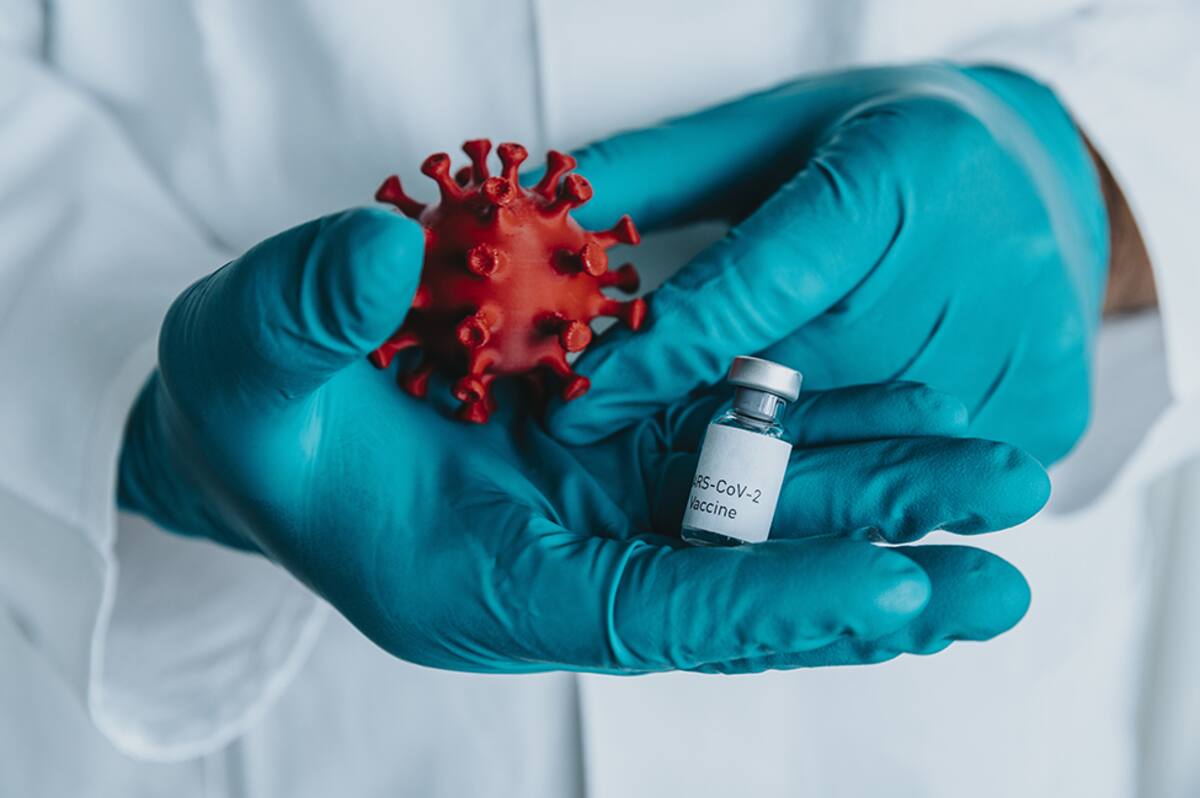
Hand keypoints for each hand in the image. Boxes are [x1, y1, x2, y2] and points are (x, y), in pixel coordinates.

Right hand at [118, 210, 1047, 672]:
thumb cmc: (246, 404)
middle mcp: (565, 554)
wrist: (266, 396)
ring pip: (755, 504)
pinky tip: (907, 405)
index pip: (643, 616)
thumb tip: (382, 259)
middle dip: (866, 575)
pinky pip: (730, 433)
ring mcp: (599, 493)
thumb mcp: (246, 355)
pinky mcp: (616, 433)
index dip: (765, 608)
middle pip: (734, 577)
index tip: (896, 592)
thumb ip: (307, 313)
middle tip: (1000, 571)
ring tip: (999, 478)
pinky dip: (816, 425)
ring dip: (874, 493)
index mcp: (485, 585)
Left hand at [547, 63, 1109, 464]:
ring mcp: (1018, 347)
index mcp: (892, 175)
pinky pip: (916, 472)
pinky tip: (820, 461)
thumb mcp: (773, 130)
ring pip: (855, 446)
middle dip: (701, 421)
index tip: (574, 403)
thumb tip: (547, 209)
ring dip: (775, 464)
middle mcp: (971, 263)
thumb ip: (657, 172)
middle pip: (802, 383)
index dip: (655, 356)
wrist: (1048, 176)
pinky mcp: (1050, 407)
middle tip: (630, 448)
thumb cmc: (888, 147)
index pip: (752, 289)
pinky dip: (852, 473)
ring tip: (721, 464)